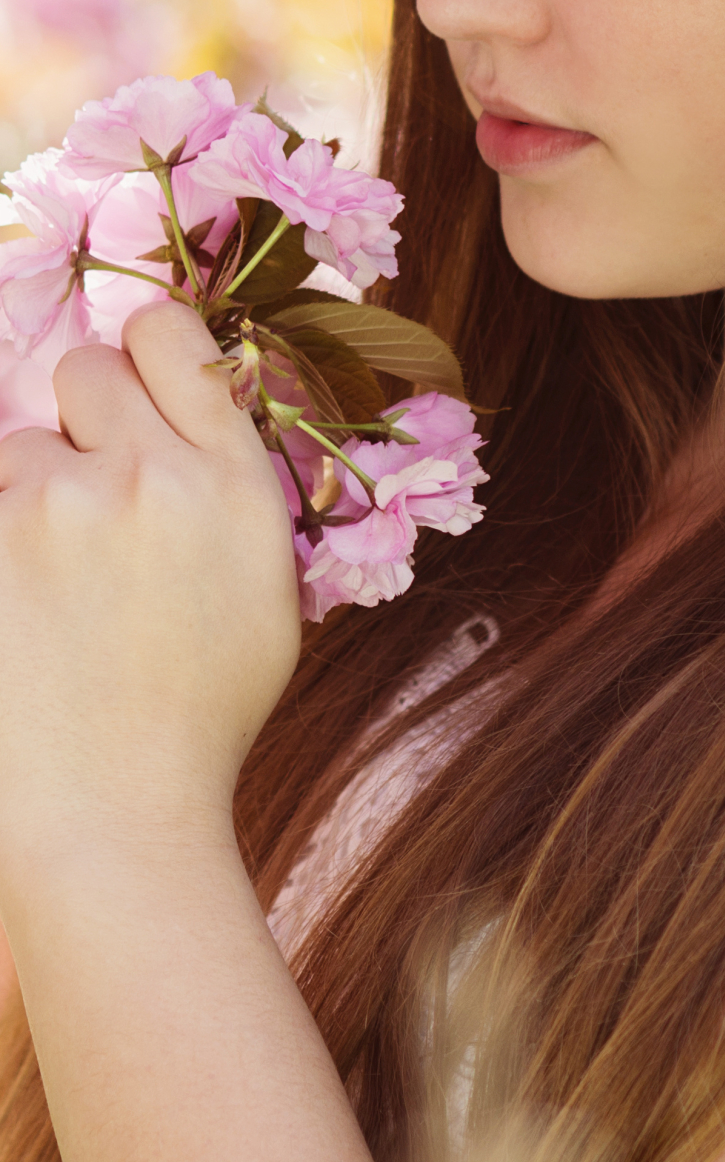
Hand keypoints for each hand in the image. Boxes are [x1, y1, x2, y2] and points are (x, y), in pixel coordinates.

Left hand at [0, 302, 300, 863]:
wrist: (115, 824)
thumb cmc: (191, 725)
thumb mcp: (263, 601)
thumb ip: (228, 493)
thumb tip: (185, 416)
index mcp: (234, 486)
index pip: (173, 338)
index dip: (142, 354)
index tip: (130, 393)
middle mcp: (151, 476)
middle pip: (86, 372)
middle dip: (79, 427)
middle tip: (83, 512)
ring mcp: (55, 507)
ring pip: (18, 450)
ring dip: (24, 502)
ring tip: (47, 601)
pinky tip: (20, 618)